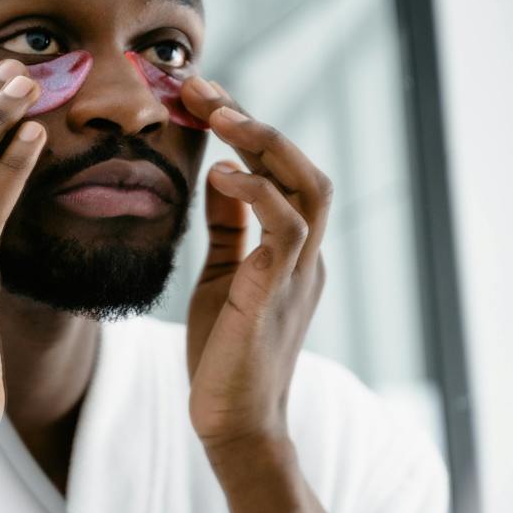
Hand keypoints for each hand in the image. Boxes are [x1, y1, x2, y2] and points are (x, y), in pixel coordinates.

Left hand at [180, 77, 332, 478]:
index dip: (247, 129)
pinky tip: (221, 171)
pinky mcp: (279, 291)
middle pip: (304, 168)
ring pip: (309, 188)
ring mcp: (299, 273)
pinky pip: (285, 228)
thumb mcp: (224, 276)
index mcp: (293, 251)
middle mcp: (306, 256)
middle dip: (256, 123)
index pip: (282, 173)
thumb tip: (218, 171)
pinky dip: (258, 192)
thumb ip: (229, 226)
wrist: (234, 423)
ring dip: (264, 144)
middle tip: (204, 89)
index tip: (203, 95)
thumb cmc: (226, 353)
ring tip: (219, 113)